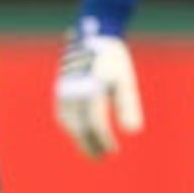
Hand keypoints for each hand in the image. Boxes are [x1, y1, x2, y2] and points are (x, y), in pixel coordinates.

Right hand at [55, 20, 143, 159]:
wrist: (92, 34)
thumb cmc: (112, 59)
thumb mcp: (125, 80)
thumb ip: (127, 106)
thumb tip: (132, 132)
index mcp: (91, 89)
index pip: (95, 124)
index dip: (104, 140)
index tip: (113, 150)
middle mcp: (74, 92)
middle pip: (78, 127)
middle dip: (89, 145)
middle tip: (100, 157)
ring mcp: (65, 90)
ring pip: (68, 122)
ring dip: (78, 138)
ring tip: (90, 150)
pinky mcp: (61, 89)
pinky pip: (63, 113)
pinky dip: (71, 127)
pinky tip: (80, 132)